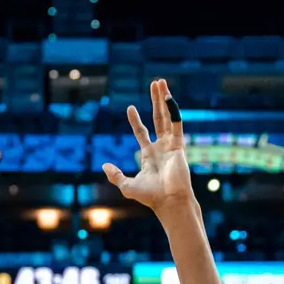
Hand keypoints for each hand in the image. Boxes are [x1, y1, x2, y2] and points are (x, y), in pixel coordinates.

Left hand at [102, 79, 192, 215]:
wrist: (168, 201)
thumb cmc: (150, 197)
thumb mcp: (127, 185)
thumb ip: (115, 175)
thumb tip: (104, 165)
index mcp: (149, 156)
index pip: (141, 133)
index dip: (136, 121)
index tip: (130, 108)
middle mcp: (161, 148)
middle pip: (158, 119)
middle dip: (155, 101)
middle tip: (154, 84)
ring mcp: (171, 145)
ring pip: (167, 116)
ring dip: (164, 99)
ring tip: (161, 83)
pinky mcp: (179, 145)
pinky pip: (177, 123)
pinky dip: (173, 110)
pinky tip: (168, 97)